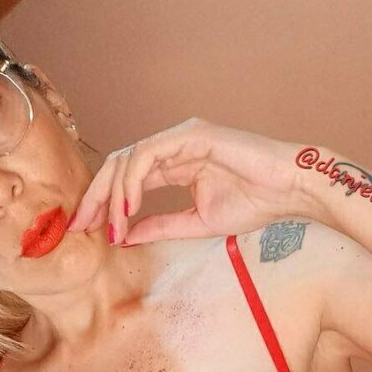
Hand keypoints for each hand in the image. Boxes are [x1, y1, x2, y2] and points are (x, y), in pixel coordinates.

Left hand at [65, 117, 314, 243]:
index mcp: (174, 163)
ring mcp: (181, 137)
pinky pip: (148, 156)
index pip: (126, 179)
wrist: (291, 191)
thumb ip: (161, 226)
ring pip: (128, 159)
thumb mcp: (197, 223)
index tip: (88, 230)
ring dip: (113, 195)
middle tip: (80, 226)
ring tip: (110, 225)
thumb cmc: (256, 204)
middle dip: (95, 196)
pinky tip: (128, 207)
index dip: (103, 203)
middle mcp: (173, 145)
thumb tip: (124, 237)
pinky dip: (133, 181)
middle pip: (118, 165)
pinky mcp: (191, 134)